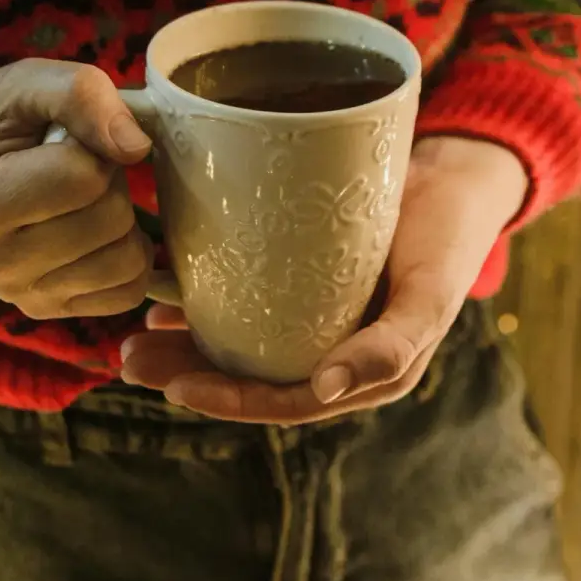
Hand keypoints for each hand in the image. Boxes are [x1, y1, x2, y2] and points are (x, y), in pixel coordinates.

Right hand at [0, 61, 153, 319]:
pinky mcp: (53, 312)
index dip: (94, 149)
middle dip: (110, 184)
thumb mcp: (37, 82)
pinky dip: (129, 258)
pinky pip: (128, 292)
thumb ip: (83, 97)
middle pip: (107, 221)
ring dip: (123, 220)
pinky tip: (100, 234)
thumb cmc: (11, 117)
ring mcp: (21, 296)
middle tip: (81, 169)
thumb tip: (135, 147)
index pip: (81, 178)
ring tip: (87, 201)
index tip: (68, 142)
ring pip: (125, 262)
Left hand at [119, 136, 528, 423]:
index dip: (227, 400)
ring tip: (128, 330)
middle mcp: (330, 352)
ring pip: (238, 341)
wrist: (455, 179)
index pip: (282, 401)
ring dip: (183, 340)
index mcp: (362, 373)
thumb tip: (324, 390)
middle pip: (248, 375)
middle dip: (185, 371)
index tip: (175, 385)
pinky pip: (244, 299)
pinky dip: (204, 300)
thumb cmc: (449, 240)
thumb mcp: (429, 295)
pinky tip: (160, 291)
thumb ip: (389, 347)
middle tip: (125, 357)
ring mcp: (312, 317)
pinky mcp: (299, 279)